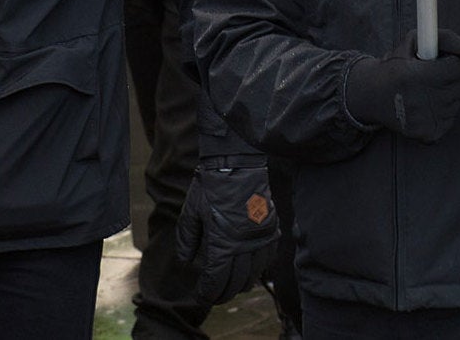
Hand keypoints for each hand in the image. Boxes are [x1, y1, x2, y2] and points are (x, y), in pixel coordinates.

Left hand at [173, 152, 275, 303]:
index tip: (201, 296)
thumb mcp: (191, 212)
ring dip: (240, 285)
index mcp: (223, 243)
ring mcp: (261, 239)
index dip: (207, 293)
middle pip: (235, 284)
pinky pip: (267, 261)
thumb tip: (187, 262)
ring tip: (230, 285)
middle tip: (214, 295)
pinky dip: (257, 270)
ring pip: (253, 276)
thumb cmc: (211, 187)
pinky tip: (248, 269)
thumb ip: (187, 240)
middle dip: (222, 294)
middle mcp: (245, 245)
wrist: (238, 163)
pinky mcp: (272, 231)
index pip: (216, 281)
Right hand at [345, 32, 459, 140]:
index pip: (455, 68)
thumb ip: (446, 38)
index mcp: (417, 76)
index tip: (437, 61)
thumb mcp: (414, 40)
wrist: (372, 96)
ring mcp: (426, 120)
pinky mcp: (429, 134)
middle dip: (449, 77)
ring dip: (446, 94)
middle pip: (458, 85)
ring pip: (456, 102)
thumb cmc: (396, 65)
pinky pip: (450, 118)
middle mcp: (421, 101)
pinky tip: (426, 105)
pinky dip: (442, 111)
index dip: (449, 62)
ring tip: (426, 90)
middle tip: (432, 75)